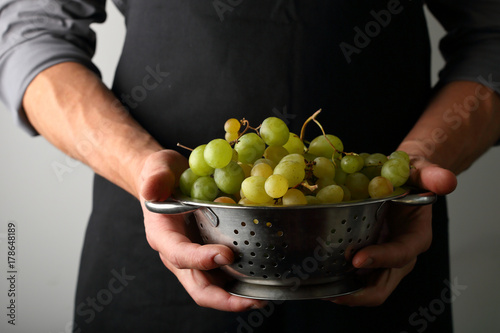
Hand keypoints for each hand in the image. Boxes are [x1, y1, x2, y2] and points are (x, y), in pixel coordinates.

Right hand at [138, 150, 266, 310]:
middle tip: (251, 300)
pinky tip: (263, 279)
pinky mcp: (209, 253)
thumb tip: (151, 189)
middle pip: (198, 286)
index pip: (179, 255)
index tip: (226, 255)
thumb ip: (155, 178)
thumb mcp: (156, 168)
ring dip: (236, 297)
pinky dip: (242, 282)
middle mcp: (178, 254)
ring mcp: (195, 257)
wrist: (168, 180)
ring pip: (213, 287)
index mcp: (163, 236)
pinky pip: (224, 274)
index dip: (201, 260)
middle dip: (223, 298)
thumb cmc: (162, 176)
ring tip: (263, 297)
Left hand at [332, 155, 456, 305]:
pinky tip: (319, 275)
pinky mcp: (368, 256)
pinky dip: (339, 279)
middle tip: (333, 293)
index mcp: (416, 237)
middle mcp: (399, 254)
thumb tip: (446, 181)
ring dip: (346, 291)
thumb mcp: (420, 171)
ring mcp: (382, 259)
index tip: (357, 259)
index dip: (381, 258)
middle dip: (359, 294)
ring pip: (367, 286)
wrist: (402, 179)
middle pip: (383, 285)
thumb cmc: (411, 177)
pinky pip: (355, 276)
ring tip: (320, 289)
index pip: (401, 254)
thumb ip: (432, 176)